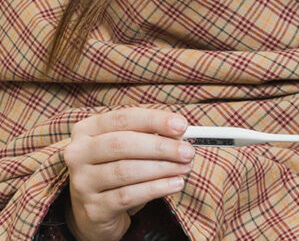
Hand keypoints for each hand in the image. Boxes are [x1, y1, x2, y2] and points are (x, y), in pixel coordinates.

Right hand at [62, 109, 193, 240]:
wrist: (95, 211)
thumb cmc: (116, 167)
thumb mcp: (129, 147)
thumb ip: (151, 135)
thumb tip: (181, 134)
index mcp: (87, 129)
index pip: (124, 118)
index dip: (155, 120)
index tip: (182, 125)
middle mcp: (78, 153)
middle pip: (123, 144)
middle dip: (161, 147)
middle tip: (188, 151)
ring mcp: (81, 182)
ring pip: (126, 170)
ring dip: (162, 168)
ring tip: (185, 167)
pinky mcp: (92, 208)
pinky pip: (127, 196)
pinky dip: (156, 189)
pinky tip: (175, 184)